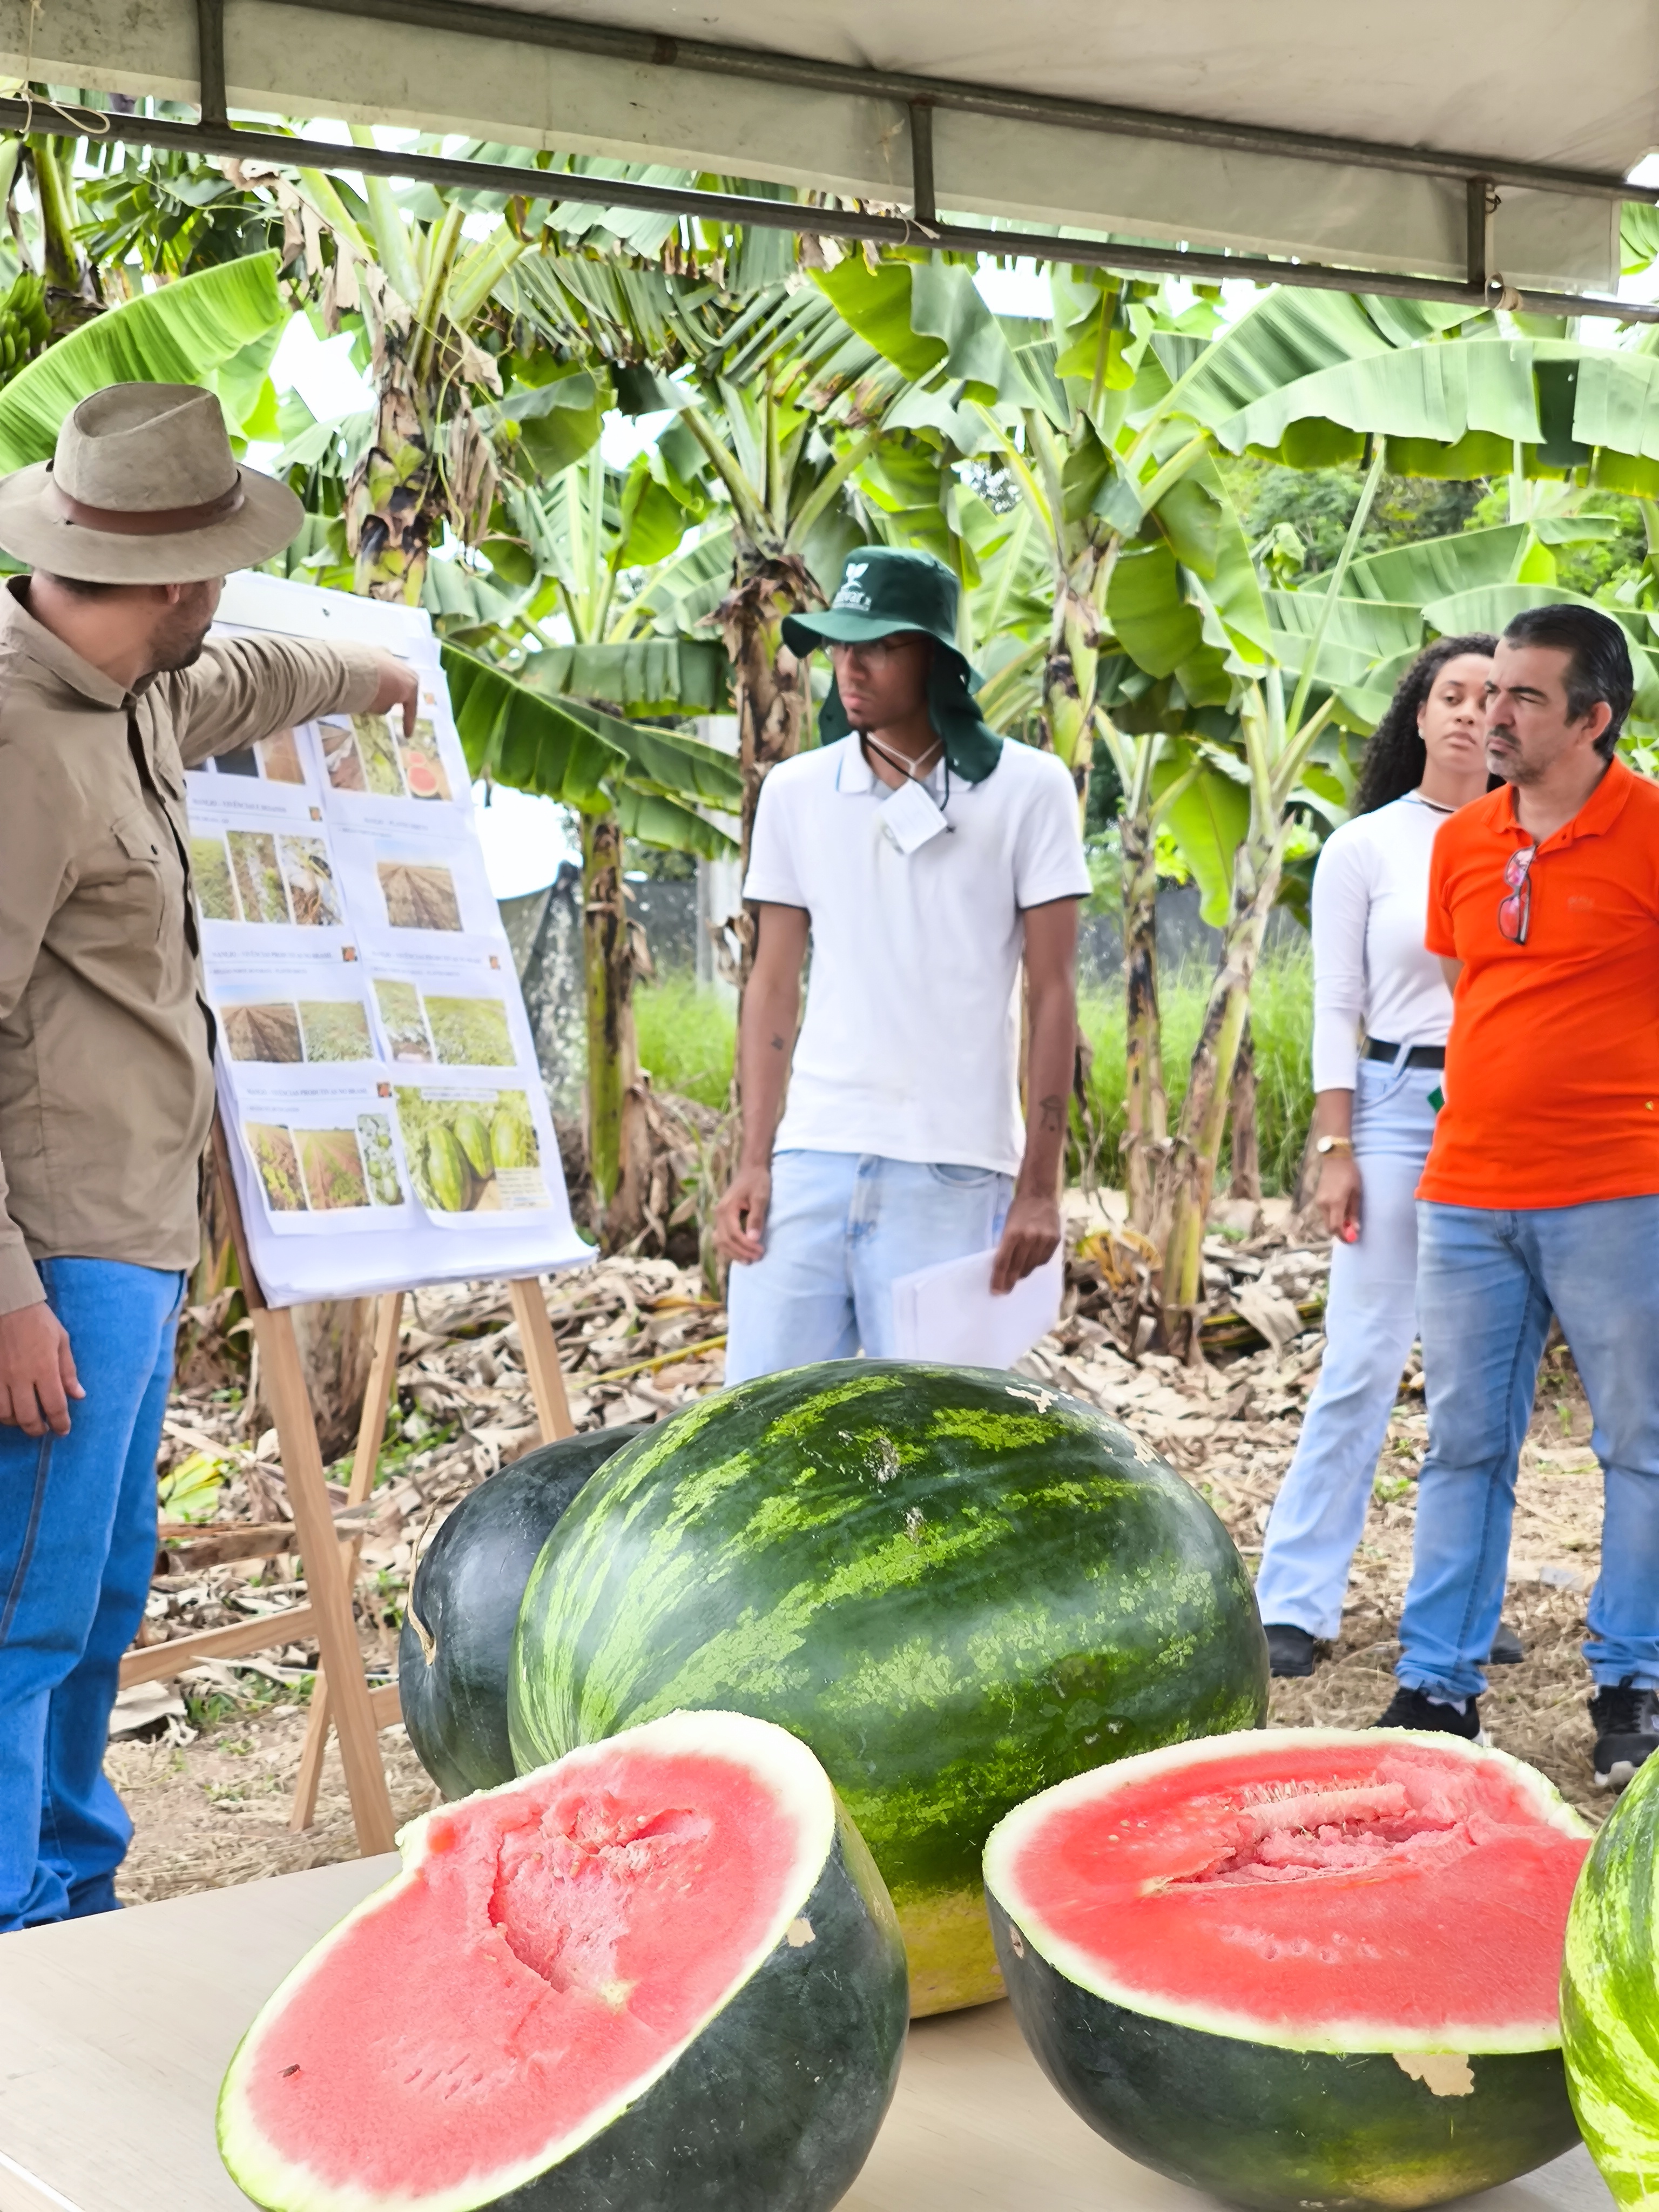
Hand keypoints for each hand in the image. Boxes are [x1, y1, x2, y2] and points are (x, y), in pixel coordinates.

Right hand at [0, 1300, 82, 1436]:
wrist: (9, 1305)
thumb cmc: (38, 1321)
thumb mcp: (61, 1341)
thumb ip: (68, 1371)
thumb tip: (78, 1396)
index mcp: (44, 1367)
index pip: (54, 1406)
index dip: (60, 1423)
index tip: (63, 1430)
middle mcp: (20, 1376)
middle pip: (27, 1417)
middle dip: (37, 1429)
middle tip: (43, 1429)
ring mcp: (0, 1376)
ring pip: (5, 1414)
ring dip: (17, 1421)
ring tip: (25, 1418)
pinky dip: (1, 1410)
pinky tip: (8, 1408)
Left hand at [365, 650, 419, 741]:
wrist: (353, 669)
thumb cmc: (371, 693)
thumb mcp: (380, 708)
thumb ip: (386, 706)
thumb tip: (383, 702)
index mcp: (411, 684)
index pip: (411, 708)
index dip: (409, 723)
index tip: (407, 735)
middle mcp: (404, 668)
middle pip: (404, 685)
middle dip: (400, 695)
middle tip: (395, 704)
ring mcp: (390, 656)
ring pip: (391, 672)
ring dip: (387, 682)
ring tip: (378, 690)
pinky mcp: (375, 649)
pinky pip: (378, 665)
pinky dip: (375, 673)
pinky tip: (367, 678)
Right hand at [714, 1163, 771, 1264]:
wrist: (751, 1169)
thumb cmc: (757, 1181)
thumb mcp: (760, 1198)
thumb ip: (756, 1217)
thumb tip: (753, 1239)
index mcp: (726, 1209)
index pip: (733, 1234)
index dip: (746, 1246)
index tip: (760, 1251)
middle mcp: (718, 1214)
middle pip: (725, 1240)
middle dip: (741, 1252)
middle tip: (757, 1258)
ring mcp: (719, 1217)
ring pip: (720, 1241)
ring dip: (733, 1253)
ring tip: (748, 1260)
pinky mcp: (723, 1219)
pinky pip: (721, 1238)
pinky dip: (729, 1248)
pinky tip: (740, 1254)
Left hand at [991, 1191, 1061, 1293]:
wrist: (1040, 1194)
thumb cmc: (1019, 1210)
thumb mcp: (1006, 1225)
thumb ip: (1006, 1246)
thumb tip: (1004, 1269)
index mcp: (1013, 1233)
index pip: (1003, 1262)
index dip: (998, 1279)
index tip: (995, 1291)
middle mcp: (1029, 1238)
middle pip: (1017, 1268)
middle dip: (1009, 1281)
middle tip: (1004, 1290)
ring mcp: (1044, 1240)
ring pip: (1031, 1267)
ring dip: (1022, 1273)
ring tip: (1017, 1276)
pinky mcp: (1055, 1240)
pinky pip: (1043, 1260)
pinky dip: (1035, 1264)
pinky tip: (1030, 1263)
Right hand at [1316, 1153, 1362, 1241]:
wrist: (1335, 1159)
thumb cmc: (1350, 1174)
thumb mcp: (1356, 1193)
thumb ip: (1354, 1212)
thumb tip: (1355, 1229)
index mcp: (1335, 1203)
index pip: (1335, 1227)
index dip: (1343, 1236)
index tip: (1352, 1239)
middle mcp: (1324, 1204)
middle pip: (1329, 1227)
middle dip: (1339, 1232)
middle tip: (1351, 1231)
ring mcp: (1319, 1202)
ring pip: (1326, 1221)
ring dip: (1336, 1224)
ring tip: (1348, 1219)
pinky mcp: (1317, 1199)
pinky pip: (1324, 1214)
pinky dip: (1332, 1217)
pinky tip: (1341, 1211)